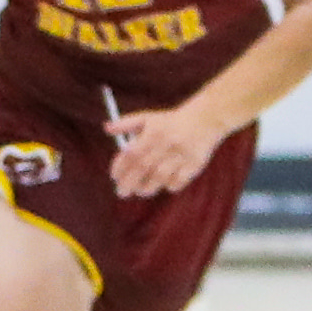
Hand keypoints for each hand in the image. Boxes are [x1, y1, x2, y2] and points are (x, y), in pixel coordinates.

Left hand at [108, 101, 225, 196]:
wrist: (205, 119)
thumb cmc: (170, 121)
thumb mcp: (148, 118)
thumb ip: (126, 124)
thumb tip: (106, 128)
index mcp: (153, 133)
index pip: (132, 153)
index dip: (120, 167)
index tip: (114, 177)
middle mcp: (166, 144)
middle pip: (143, 168)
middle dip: (129, 183)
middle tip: (121, 192)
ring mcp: (181, 155)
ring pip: (160, 177)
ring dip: (147, 187)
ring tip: (139, 191)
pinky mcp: (195, 165)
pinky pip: (178, 182)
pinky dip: (169, 186)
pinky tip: (163, 184)